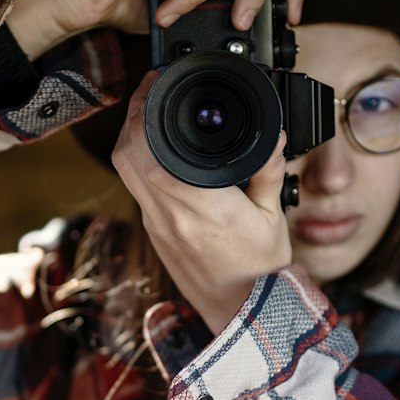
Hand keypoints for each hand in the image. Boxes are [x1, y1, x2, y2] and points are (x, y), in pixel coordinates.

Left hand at [111, 72, 293, 335]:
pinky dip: (142, 162)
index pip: (151, 150)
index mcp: (199, 208)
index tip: (158, 81)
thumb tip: (270, 134)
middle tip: (153, 90)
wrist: (244, 318)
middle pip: (126, 154)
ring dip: (132, 138)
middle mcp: (169, 217)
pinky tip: (162, 152)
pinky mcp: (156, 235)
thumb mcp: (273, 215)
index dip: (145, 108)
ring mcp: (157, 228)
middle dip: (133, 114)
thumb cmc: (261, 274)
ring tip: (155, 113)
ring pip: (126, 171)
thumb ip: (267, 170)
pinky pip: (138, 188)